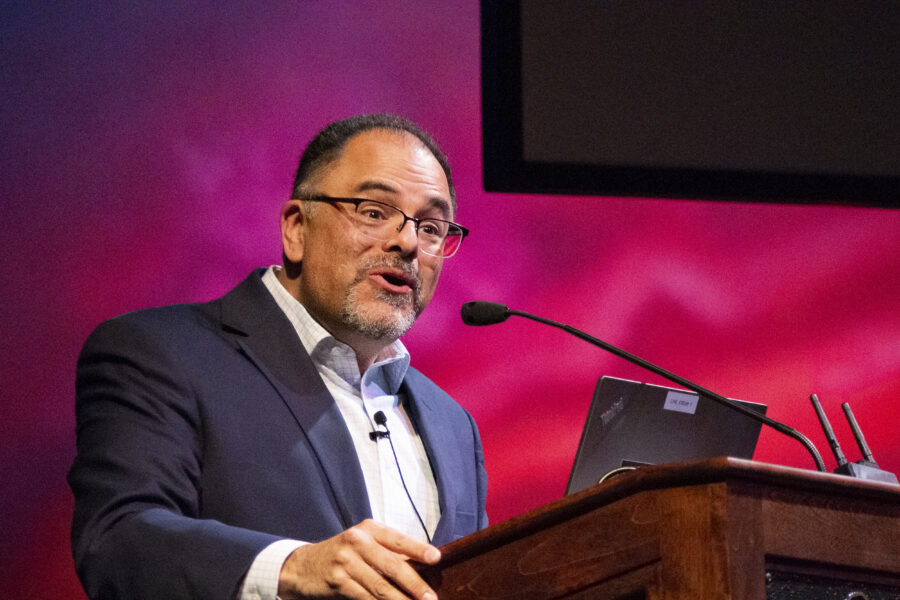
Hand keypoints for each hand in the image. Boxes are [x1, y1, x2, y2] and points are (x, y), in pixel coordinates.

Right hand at [277, 519, 440, 599]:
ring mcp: (346, 561)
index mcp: (369, 529)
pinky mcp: (338, 581)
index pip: (398, 539)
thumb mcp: (362, 544)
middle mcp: (358, 541)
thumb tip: (419, 568)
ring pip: (380, 586)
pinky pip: (365, 598)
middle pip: (392, 566)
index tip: (436, 558)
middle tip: (430, 599)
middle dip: (415, 585)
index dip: (418, 549)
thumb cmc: (342, 555)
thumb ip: (386, 553)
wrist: (303, 565)